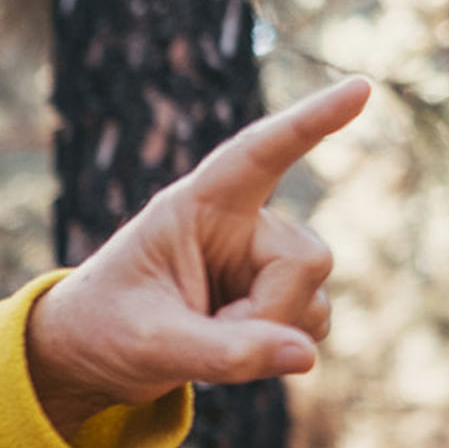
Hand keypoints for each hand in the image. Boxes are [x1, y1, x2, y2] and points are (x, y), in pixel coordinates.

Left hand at [26, 76, 370, 437]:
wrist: (89, 357)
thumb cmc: (103, 330)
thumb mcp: (151, 345)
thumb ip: (225, 353)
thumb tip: (306, 356)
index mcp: (196, 206)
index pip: (258, 154)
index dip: (310, 122)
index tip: (360, 89)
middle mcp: (239, 225)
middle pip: (309, 259)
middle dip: (271, 313)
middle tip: (207, 336)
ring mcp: (261, 262)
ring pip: (316, 298)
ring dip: (272, 336)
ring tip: (205, 339)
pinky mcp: (273, 298)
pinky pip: (312, 326)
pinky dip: (279, 351)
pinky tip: (230, 349)